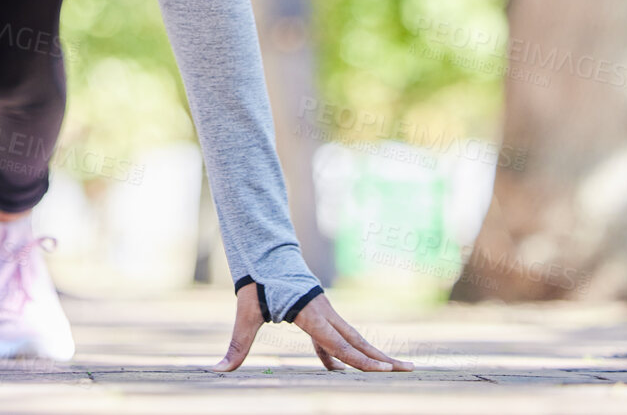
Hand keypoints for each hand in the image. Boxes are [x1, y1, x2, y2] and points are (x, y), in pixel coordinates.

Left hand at [213, 281, 413, 372]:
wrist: (263, 255)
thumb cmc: (257, 285)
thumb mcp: (244, 314)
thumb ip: (236, 344)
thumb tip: (217, 369)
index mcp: (310, 315)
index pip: (339, 344)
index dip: (359, 360)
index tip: (383, 370)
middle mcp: (324, 313)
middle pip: (357, 341)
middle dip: (382, 358)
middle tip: (409, 369)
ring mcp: (325, 313)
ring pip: (353, 338)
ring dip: (372, 354)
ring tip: (396, 368)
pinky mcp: (319, 313)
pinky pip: (336, 337)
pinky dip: (343, 354)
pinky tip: (341, 369)